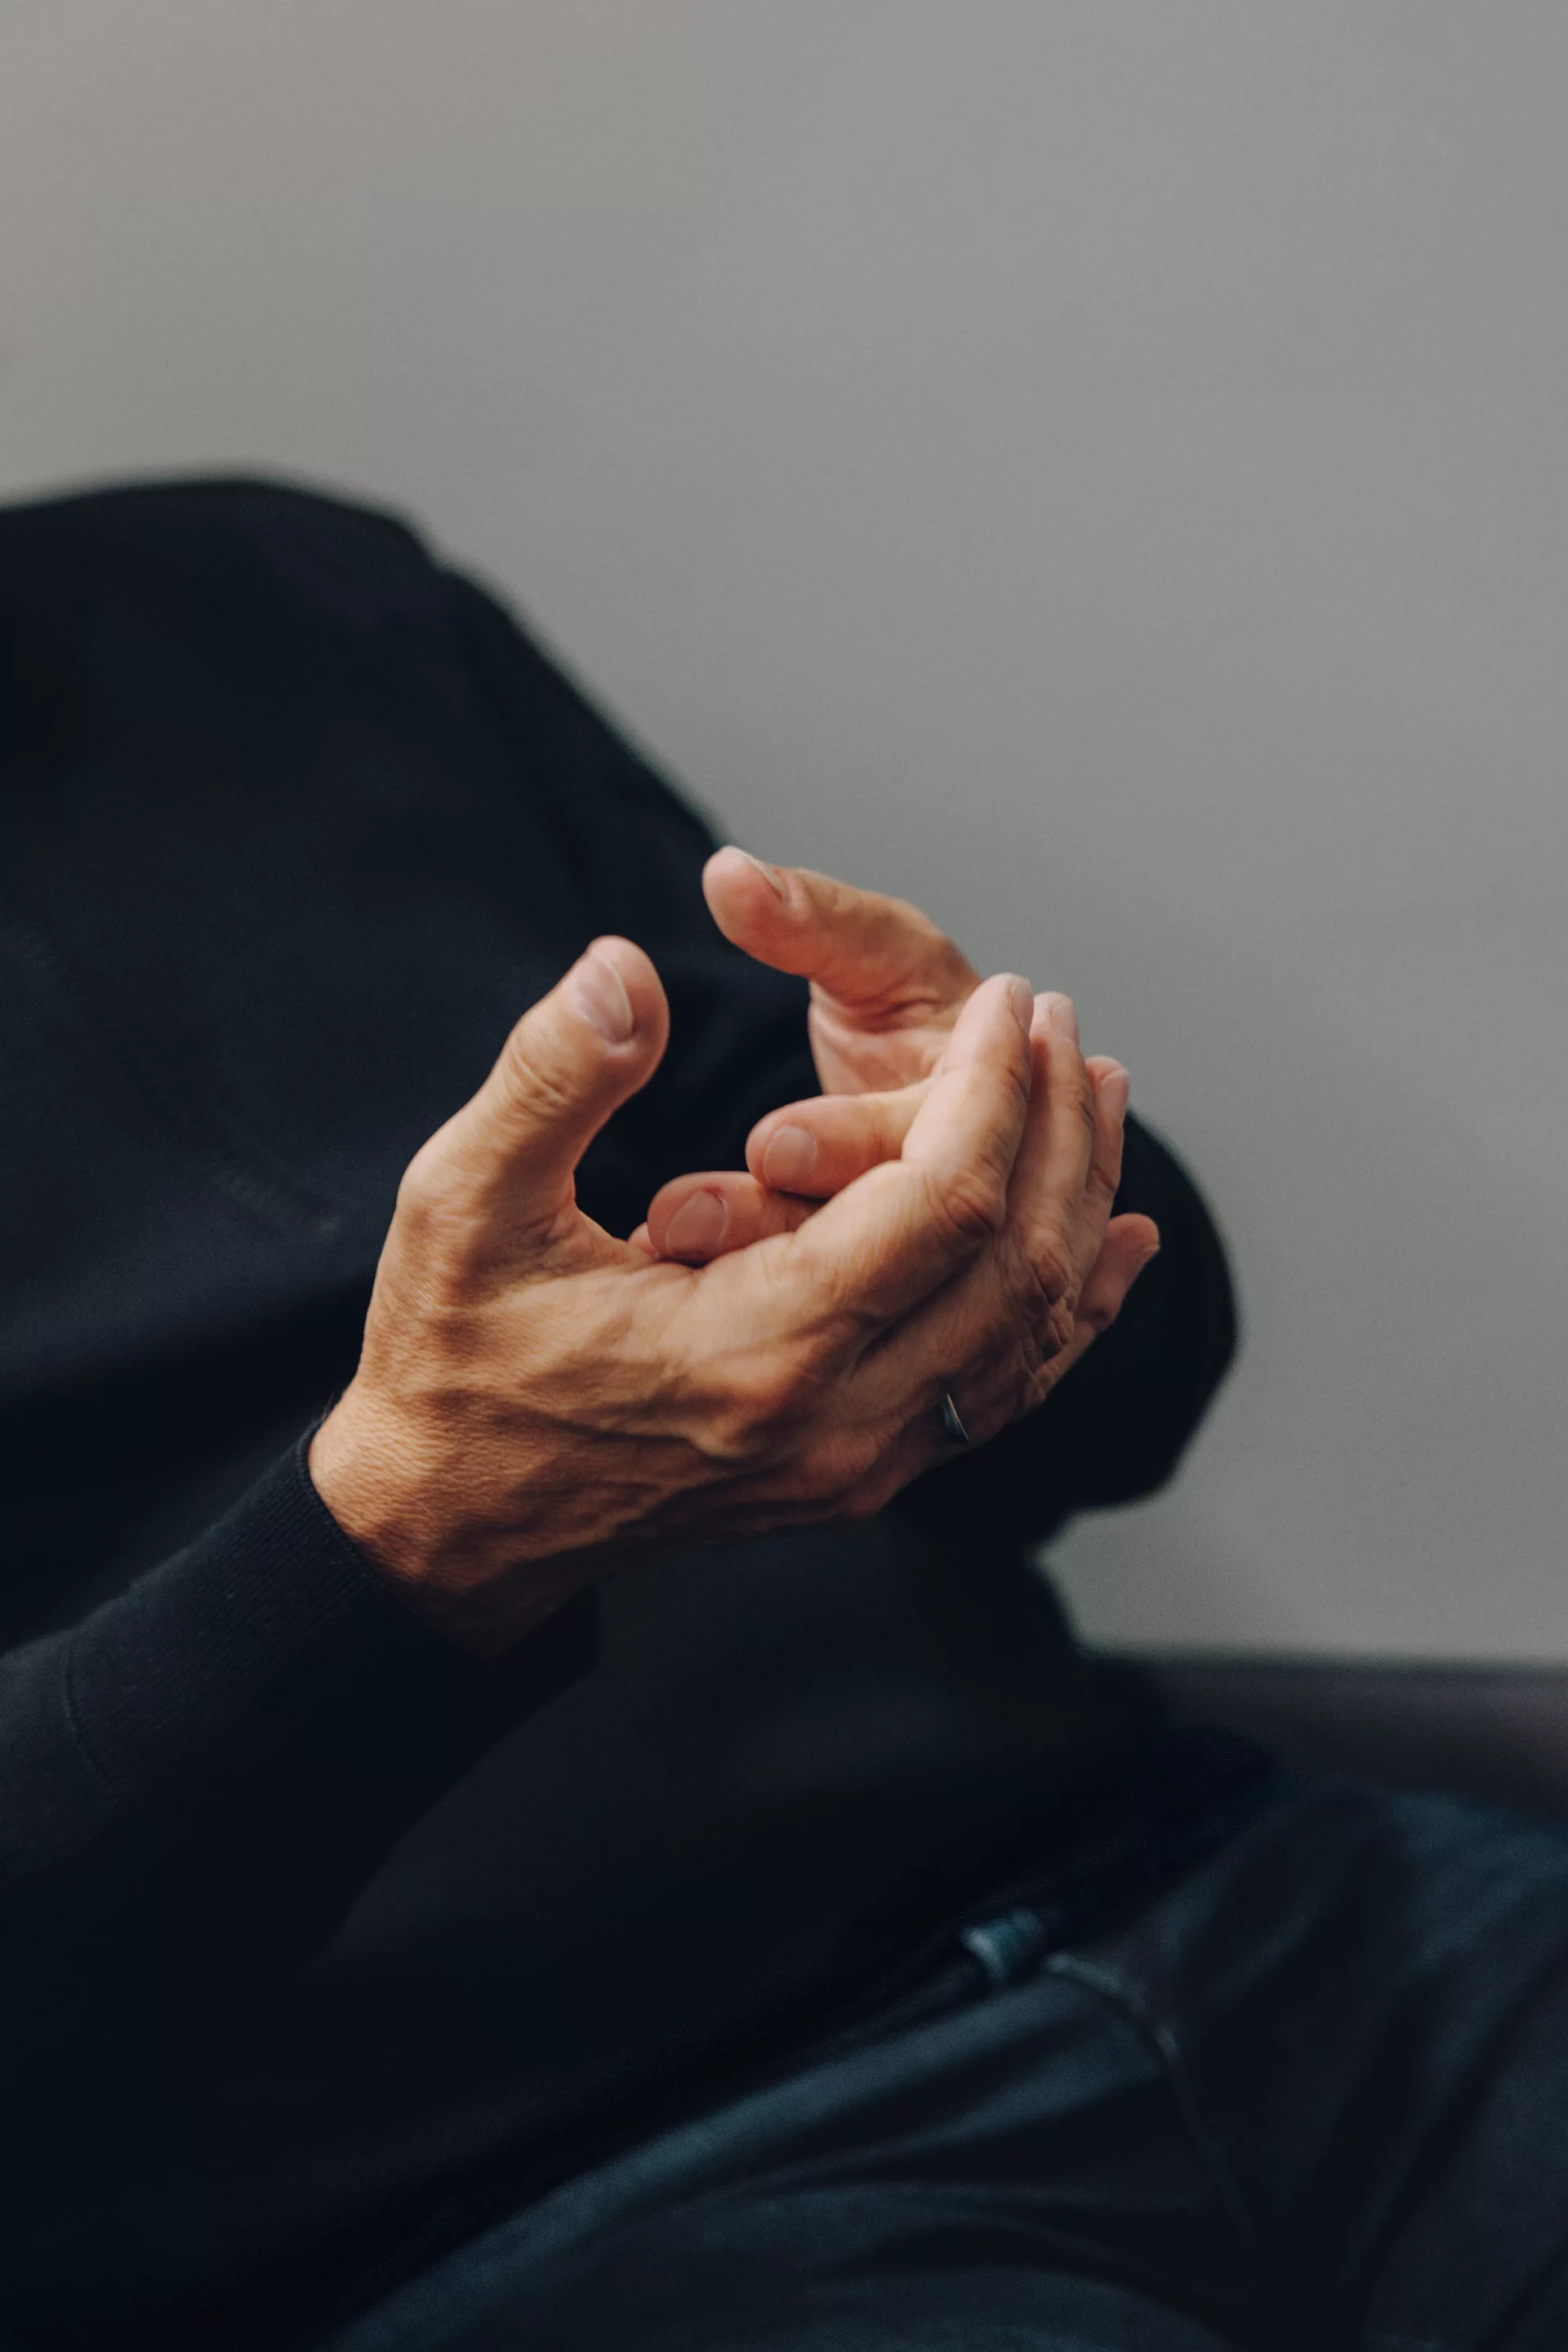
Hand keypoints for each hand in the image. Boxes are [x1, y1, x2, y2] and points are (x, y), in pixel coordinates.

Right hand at [308, 937, 1143, 1654]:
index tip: (1008, 998)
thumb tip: (628, 968)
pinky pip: (1002, 1391)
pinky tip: (1112, 1248)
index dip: (991, 1088)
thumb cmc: (450, 1359)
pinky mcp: (859, 1475)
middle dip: (1053, 1128)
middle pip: (1014, 1265)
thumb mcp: (462, 1204)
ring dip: (1075, 1204)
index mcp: (750, 1351)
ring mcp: (857, 1465)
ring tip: (1096, 1094)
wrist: (450, 1526)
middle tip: (1059, 1020)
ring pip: (1028, 1332)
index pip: (939, 1205)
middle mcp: (831, 1424)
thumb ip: (554, 1078)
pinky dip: (1072, 1311)